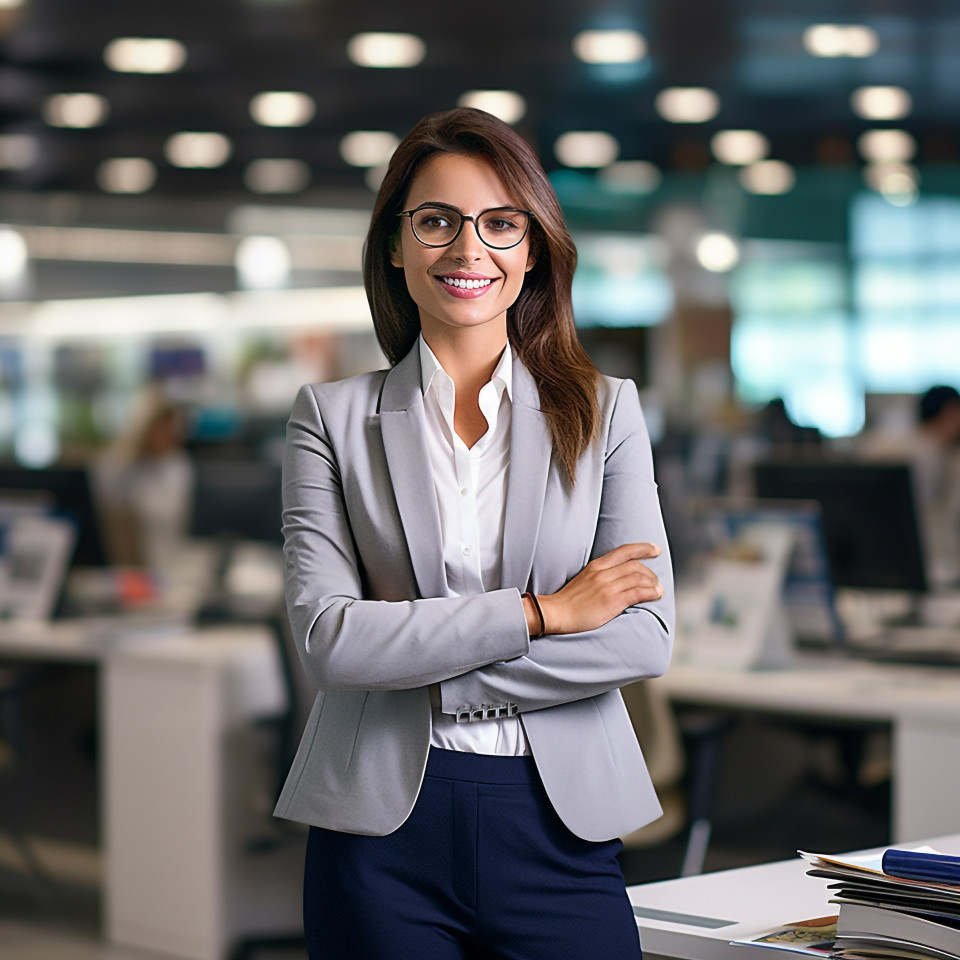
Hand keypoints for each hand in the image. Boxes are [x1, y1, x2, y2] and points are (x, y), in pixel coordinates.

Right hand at [528, 543, 662, 636]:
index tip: (656, 549)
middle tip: (656, 581)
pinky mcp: (611, 600)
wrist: (556, 613)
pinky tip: (656, 595)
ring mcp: (607, 586)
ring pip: (638, 578)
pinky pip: (637, 592)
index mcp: (596, 565)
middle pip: (635, 566)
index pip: (624, 551)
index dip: (643, 548)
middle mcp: (603, 572)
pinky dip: (651, 592)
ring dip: (653, 584)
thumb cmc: (569, 600)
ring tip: (658, 590)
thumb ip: (600, 575)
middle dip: (650, 573)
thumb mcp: (584, 579)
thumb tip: (618, 578)